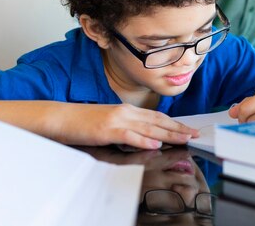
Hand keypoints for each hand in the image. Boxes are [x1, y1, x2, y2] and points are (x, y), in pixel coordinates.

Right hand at [52, 103, 199, 148]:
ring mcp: (117, 120)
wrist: (60, 117)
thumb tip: (145, 136)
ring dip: (168, 134)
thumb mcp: (110, 122)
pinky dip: (143, 141)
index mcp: (127, 110)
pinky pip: (129, 136)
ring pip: (148, 128)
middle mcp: (126, 112)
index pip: (157, 117)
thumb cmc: (82, 122)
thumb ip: (128, 127)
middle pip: (158, 121)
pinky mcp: (106, 130)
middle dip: (178, 128)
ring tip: (184, 139)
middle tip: (195, 134)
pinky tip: (155, 145)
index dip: (174, 123)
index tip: (188, 129)